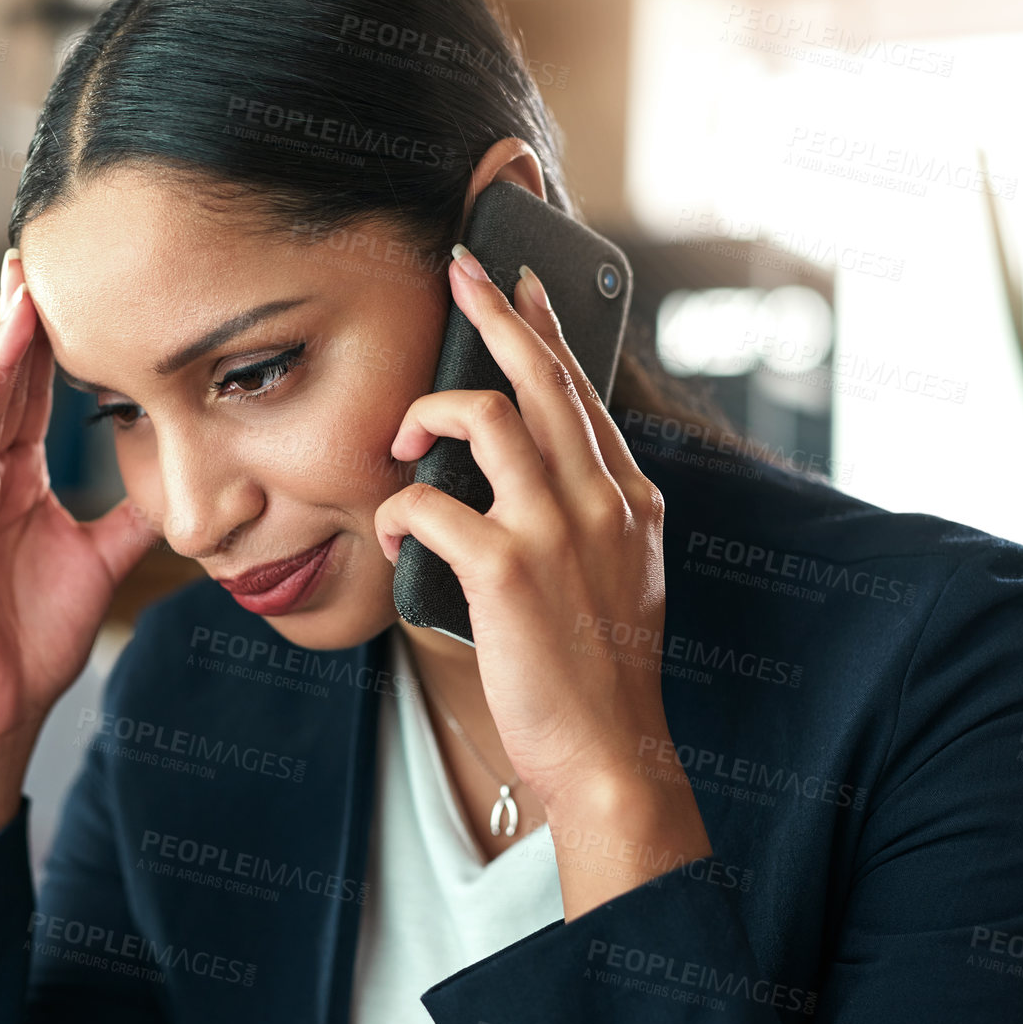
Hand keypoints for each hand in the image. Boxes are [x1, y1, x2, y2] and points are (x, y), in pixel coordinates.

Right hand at [0, 249, 156, 752]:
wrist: (1, 709)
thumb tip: (186, 478)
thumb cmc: (38, 637)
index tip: (69, 284)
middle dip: (17, 325)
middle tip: (33, 258)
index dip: (50, 342)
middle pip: (1, 387)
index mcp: (16, 479)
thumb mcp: (102, 561)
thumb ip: (133, 515)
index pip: (34, 395)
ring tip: (18, 304)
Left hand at [373, 244, 708, 914]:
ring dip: (427, 413)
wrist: (609, 754)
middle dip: (492, 308)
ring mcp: (556, 529)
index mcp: (628, 498)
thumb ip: (590, 515)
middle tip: (458, 269)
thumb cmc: (598, 671)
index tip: (518, 282)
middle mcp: (600, 498)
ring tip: (402, 443)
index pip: (580, 388)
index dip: (545, 325)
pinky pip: (429, 502)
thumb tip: (539, 465)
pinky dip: (397, 512)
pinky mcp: (506, 569)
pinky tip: (393, 536)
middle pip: (539, 372)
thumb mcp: (621, 575)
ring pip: (484, 413)